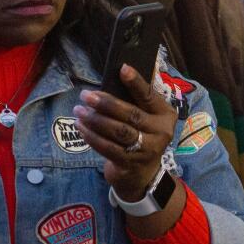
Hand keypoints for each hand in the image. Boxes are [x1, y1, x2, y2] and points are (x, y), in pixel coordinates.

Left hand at [72, 63, 178, 199]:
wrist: (142, 175)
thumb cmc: (141, 136)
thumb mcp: (146, 117)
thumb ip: (136, 99)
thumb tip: (119, 73)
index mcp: (165, 115)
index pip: (149, 96)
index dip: (136, 82)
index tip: (122, 68)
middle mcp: (160, 132)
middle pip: (131, 114)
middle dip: (106, 103)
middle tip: (86, 95)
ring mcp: (147, 150)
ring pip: (118, 131)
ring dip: (96, 120)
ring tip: (79, 110)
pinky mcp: (131, 164)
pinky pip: (108, 147)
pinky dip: (92, 136)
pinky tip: (81, 127)